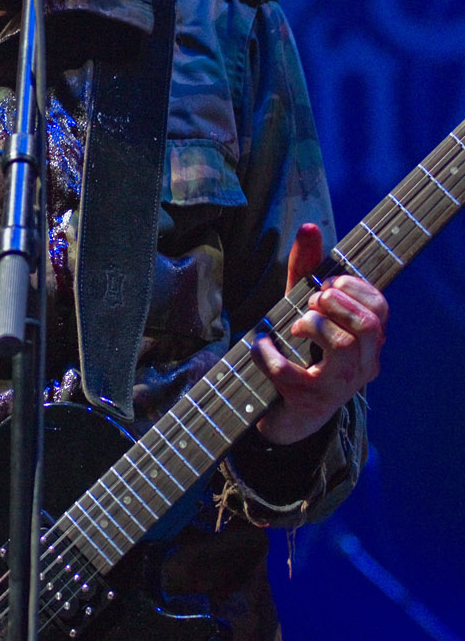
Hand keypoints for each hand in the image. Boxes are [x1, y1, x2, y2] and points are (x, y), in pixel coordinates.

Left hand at [253, 223, 387, 444]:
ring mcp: (338, 386)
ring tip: (293, 324)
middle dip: (335, 303)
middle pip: (368, 324)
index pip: (381, 307)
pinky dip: (269, 354)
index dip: (353, 288)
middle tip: (311, 301)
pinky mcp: (308, 401)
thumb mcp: (304, 308)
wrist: (289, 414)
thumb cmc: (301, 351)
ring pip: (341, 346)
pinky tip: (260, 345)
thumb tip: (308, 227)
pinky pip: (291, 373)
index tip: (326, 284)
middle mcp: (363, 365)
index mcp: (370, 342)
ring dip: (311, 324)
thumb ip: (306, 270)